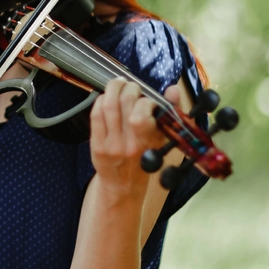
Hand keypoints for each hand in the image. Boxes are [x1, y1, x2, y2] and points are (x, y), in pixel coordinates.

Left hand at [89, 78, 177, 197]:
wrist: (123, 184)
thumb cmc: (145, 157)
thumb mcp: (162, 138)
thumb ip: (170, 112)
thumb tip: (173, 89)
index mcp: (149, 142)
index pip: (142, 115)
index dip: (145, 101)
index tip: (147, 99)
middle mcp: (130, 144)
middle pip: (125, 103)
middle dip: (129, 88)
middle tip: (131, 86)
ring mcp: (111, 144)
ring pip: (109, 105)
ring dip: (113, 88)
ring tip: (118, 84)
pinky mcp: (97, 145)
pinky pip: (95, 115)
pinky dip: (100, 100)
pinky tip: (105, 98)